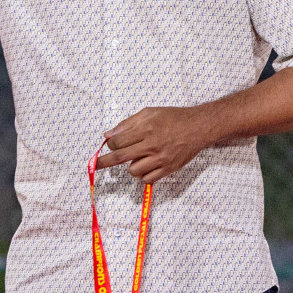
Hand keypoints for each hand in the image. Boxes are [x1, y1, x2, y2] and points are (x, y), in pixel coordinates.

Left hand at [96, 106, 215, 184]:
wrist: (198, 127)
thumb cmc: (173, 118)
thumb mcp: (149, 112)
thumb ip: (127, 123)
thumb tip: (108, 134)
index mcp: (146, 129)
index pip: (118, 142)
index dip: (110, 144)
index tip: (110, 144)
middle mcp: (152, 145)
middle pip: (120, 157)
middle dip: (104, 162)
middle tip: (94, 165)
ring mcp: (161, 159)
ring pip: (134, 170)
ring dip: (131, 166)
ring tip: (138, 158)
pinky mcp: (169, 169)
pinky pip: (148, 179)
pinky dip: (143, 175)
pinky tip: (146, 166)